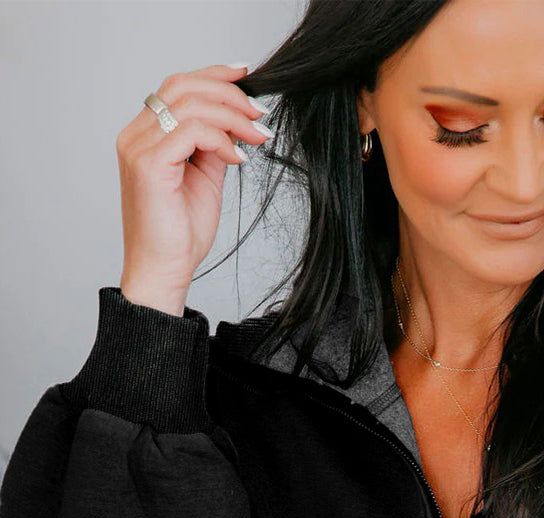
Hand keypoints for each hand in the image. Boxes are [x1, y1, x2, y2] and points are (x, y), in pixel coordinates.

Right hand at [115, 63, 272, 304]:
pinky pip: (190, 131)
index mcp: (146, 134)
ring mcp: (138, 147)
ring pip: (189, 104)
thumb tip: (237, 120)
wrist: (165, 270)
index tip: (248, 76)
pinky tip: (237, 159)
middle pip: (182, 86)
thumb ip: (214, 145)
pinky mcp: (149, 164)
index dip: (214, 75)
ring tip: (258, 136)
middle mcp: (136, 135)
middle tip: (260, 115)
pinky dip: (221, 139)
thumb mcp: (205, 178)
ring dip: (232, 116)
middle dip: (229, 94)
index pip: (178, 86)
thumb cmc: (181, 233)